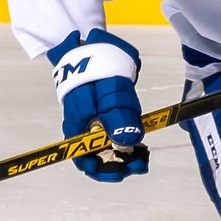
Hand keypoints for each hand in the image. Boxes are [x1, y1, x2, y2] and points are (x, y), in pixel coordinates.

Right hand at [48, 28, 150, 181]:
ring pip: (109, 148)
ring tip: (144, 154)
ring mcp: (94, 123)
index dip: (103, 171)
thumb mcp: (108, 95)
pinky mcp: (106, 117)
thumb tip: (129, 142)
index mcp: (76, 128)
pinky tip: (141, 143)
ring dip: (126, 155)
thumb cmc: (95, 71)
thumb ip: (117, 119)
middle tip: (141, 163)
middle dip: (120, 164)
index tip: (124, 172)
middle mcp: (83, 130)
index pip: (84, 160)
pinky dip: (128, 142)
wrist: (95, 48)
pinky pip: (115, 136)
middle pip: (98, 157)